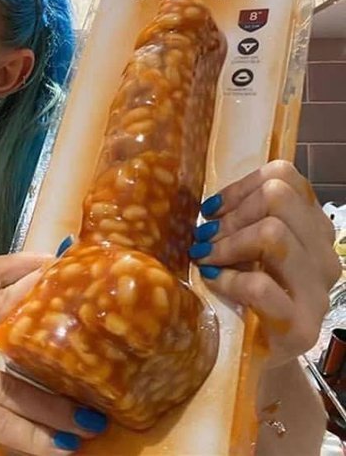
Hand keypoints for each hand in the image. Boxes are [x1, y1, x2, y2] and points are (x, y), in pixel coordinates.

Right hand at [0, 253, 107, 455]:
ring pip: (10, 381)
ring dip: (55, 406)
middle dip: (47, 306)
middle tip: (91, 316)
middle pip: (2, 306)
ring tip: (91, 419)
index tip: (62, 261)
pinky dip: (33, 438)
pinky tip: (60, 449)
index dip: (27, 264)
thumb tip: (50, 345)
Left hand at [189, 159, 340, 366]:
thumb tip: (206, 205)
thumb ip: (238, 217)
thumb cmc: (242, 290)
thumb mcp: (243, 244)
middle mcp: (323, 252)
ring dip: (228, 244)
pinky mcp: (302, 327)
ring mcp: (318, 291)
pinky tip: (215, 280)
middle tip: (205, 237)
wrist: (254, 352)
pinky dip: (229, 279)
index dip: (240, 187)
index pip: (284, 176)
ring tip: (206, 257)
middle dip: (231, 216)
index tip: (212, 209)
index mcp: (311, 226)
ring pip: (274, 234)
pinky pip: (261, 284)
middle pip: (279, 197)